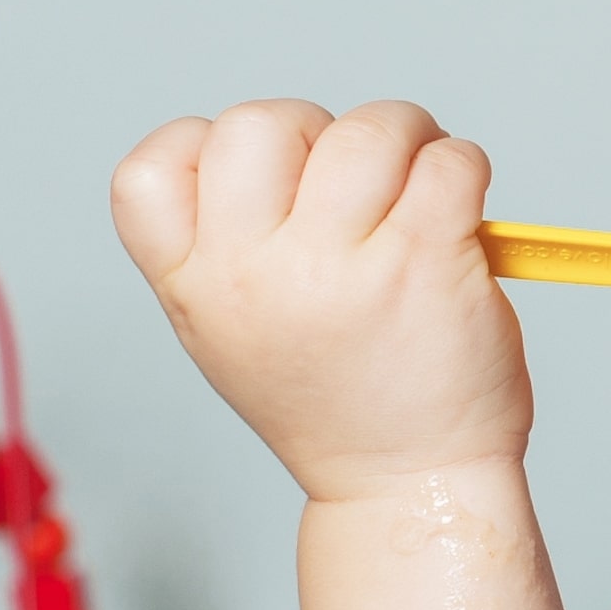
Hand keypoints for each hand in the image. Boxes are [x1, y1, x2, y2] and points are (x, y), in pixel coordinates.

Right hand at [110, 99, 531, 500]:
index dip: (205, 149)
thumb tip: (291, 148)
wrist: (409, 486)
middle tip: (356, 186)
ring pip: (365, 130)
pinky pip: (446, 161)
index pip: (149, 170)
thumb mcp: (231, 336)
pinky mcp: (424, 263)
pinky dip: (461, 167)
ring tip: (417, 189)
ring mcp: (339, 269)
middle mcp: (253, 275)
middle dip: (318, 132)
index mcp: (196, 288)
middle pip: (258, 122)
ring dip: (404, 139)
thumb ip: (229, 244)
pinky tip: (458, 214)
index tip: (260, 188)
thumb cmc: (336, 403)